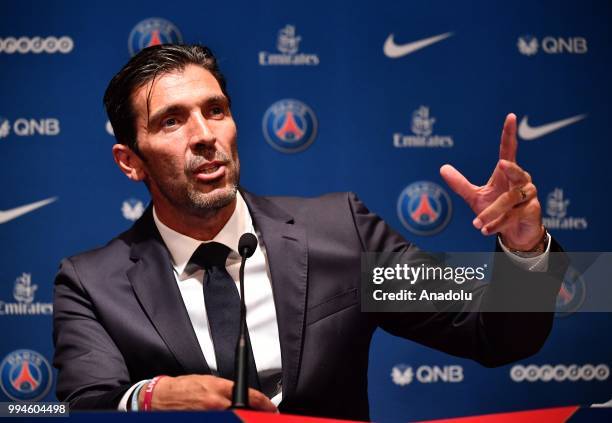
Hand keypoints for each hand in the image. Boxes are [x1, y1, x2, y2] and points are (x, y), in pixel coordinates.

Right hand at [138, 374, 276, 411]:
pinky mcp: (203, 420)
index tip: (271, 409)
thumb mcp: (210, 381)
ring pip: (234, 415)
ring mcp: (210, 414)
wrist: (163, 397)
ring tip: (244, 415)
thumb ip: (227, 389)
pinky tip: (228, 415)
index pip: (250, 395)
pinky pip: (221, 420)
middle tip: (260, 415)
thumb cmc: (185, 388)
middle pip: (243, 411)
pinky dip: (227, 417)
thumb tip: (243, 395)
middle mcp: (216, 403)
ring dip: (240, 415)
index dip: (264, 403)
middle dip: (253, 414)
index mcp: (220, 388)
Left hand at [440, 113, 544, 250]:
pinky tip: (484, 230)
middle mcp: (521, 180)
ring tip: (477, 223)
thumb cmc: (497, 211)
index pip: (509, 149)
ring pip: (509, 200)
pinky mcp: (532, 211)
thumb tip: (442, 168)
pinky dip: (496, 224)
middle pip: (515, 171)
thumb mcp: (475, 197)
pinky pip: (512, 216)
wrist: (514, 234)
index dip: (509, 133)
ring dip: (491, 212)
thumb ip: (460, 184)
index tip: (510, 116)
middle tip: (500, 164)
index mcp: (507, 172)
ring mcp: (529, 196)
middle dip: (509, 168)